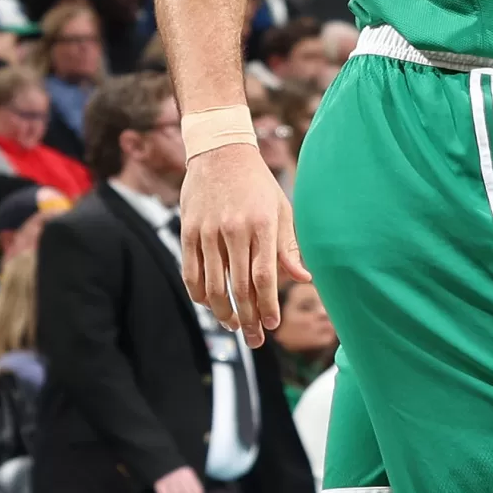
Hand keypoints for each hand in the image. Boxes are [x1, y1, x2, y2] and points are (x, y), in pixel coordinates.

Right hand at [182, 142, 309, 344]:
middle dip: (248, 318)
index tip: (272, 325)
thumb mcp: (282, 209)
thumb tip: (304, 279)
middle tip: (255, 339)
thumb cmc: (258, 185)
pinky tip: (209, 305)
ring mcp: (207, 231)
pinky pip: (191, 271)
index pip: (264, 276)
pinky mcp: (188, 231)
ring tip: (234, 326)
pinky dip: (199, 293)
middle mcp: (233, 230)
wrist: (220, 153)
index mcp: (262, 226)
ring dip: (222, 312)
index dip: (267, 305)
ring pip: (212, 284)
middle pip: (239, 286)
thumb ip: (289, 247)